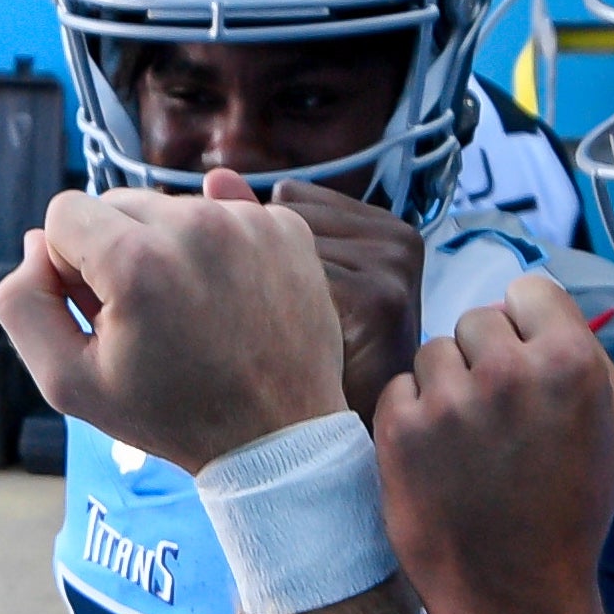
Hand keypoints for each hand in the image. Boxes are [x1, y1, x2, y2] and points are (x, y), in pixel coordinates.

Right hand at [0, 167, 346, 471]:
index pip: (65, 212)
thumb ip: (24, 303)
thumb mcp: (68, 382)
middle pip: (118, 202)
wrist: (276, 436)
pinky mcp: (286, 228)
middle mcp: (195, 226)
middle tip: (146, 315)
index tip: (101, 310)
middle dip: (118, 251)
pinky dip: (217, 247)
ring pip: (172, 206)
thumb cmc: (171, 415)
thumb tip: (36, 244)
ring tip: (189, 310)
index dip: (70, 265)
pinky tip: (224, 298)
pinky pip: (226, 212)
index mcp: (136, 261)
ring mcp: (248, 223)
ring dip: (168, 247)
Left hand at [271, 178, 422, 420]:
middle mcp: (398, 238)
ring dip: (266, 292)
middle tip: (278, 324)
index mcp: (386, 226)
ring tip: (283, 337)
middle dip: (264, 266)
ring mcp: (393, 267)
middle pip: (285, 219)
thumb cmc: (310, 362)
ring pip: (284, 249)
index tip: (280, 297)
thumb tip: (215, 173)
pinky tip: (286, 348)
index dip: (267, 247)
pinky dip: (275, 313)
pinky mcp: (380, 299)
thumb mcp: (293, 284)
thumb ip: (258, 226)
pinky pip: (292, 279)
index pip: (291, 199)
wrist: (338, 440)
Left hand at [376, 275, 613, 613]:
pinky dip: (413, 417)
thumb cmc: (570, 509)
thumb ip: (588, 353)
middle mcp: (508, 372)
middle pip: (478, 319)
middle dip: (486, 358)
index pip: (528, 291)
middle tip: (500, 417)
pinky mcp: (399, 429)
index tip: (526, 362)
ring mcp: (448, 400)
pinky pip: (399, 389)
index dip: (527, 326)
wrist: (514, 594)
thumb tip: (544, 310)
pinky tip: (440, 459)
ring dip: (448, 386)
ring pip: (434, 352)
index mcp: (571, 362)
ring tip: (472, 444)